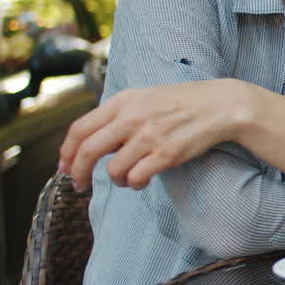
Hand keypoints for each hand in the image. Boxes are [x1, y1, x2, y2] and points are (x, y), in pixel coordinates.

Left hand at [59, 79, 252, 190]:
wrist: (220, 105)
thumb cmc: (181, 103)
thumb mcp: (144, 98)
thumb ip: (117, 116)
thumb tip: (89, 143)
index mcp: (123, 101)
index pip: (80, 129)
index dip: (67, 152)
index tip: (64, 167)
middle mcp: (132, 117)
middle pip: (88, 151)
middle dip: (78, 173)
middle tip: (79, 185)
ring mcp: (150, 136)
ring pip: (113, 170)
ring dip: (115, 181)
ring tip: (126, 179)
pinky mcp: (167, 153)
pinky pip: (136, 177)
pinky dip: (134, 184)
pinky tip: (141, 181)